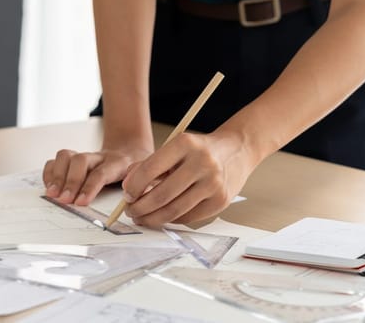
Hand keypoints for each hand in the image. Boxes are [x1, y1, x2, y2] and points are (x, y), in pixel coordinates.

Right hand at [42, 147, 151, 205]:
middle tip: (64, 200)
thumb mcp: (148, 179)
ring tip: (52, 194)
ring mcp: (86, 156)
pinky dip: (50, 173)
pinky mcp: (75, 159)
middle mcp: (100, 157)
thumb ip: (143, 190)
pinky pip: (57, 160)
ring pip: (67, 156)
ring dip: (57, 176)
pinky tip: (50, 187)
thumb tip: (136, 206)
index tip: (81, 203)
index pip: (102, 172)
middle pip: (81, 160)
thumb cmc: (138, 172)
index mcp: (120, 163)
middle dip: (70, 181)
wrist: (132, 151)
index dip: (90, 187)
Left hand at [122, 131, 257, 227]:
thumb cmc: (200, 150)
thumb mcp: (174, 148)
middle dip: (140, 207)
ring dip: (153, 218)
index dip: (133, 186)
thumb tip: (128, 188)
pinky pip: (188, 217)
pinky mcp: (221, 201)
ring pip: (174, 210)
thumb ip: (149, 164)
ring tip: (142, 217)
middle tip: (130, 211)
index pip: (150, 169)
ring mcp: (214, 183)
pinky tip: (162, 216)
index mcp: (186, 144)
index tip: (127, 195)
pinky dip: (171, 219)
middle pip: (162, 194)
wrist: (237, 150)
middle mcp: (202, 162)